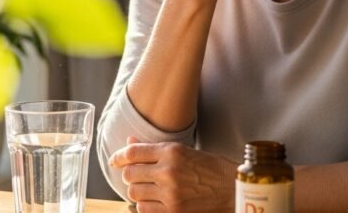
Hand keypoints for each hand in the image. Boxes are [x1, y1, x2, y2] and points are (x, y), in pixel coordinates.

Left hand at [110, 137, 237, 212]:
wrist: (232, 190)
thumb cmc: (210, 169)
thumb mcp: (184, 151)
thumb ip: (154, 148)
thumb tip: (129, 142)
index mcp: (172, 151)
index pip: (132, 153)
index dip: (119, 156)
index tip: (115, 160)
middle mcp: (168, 171)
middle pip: (130, 174)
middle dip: (130, 175)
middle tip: (138, 176)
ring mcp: (170, 194)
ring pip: (134, 193)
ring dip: (137, 191)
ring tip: (148, 189)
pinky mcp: (172, 212)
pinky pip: (143, 209)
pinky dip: (145, 206)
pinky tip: (156, 201)